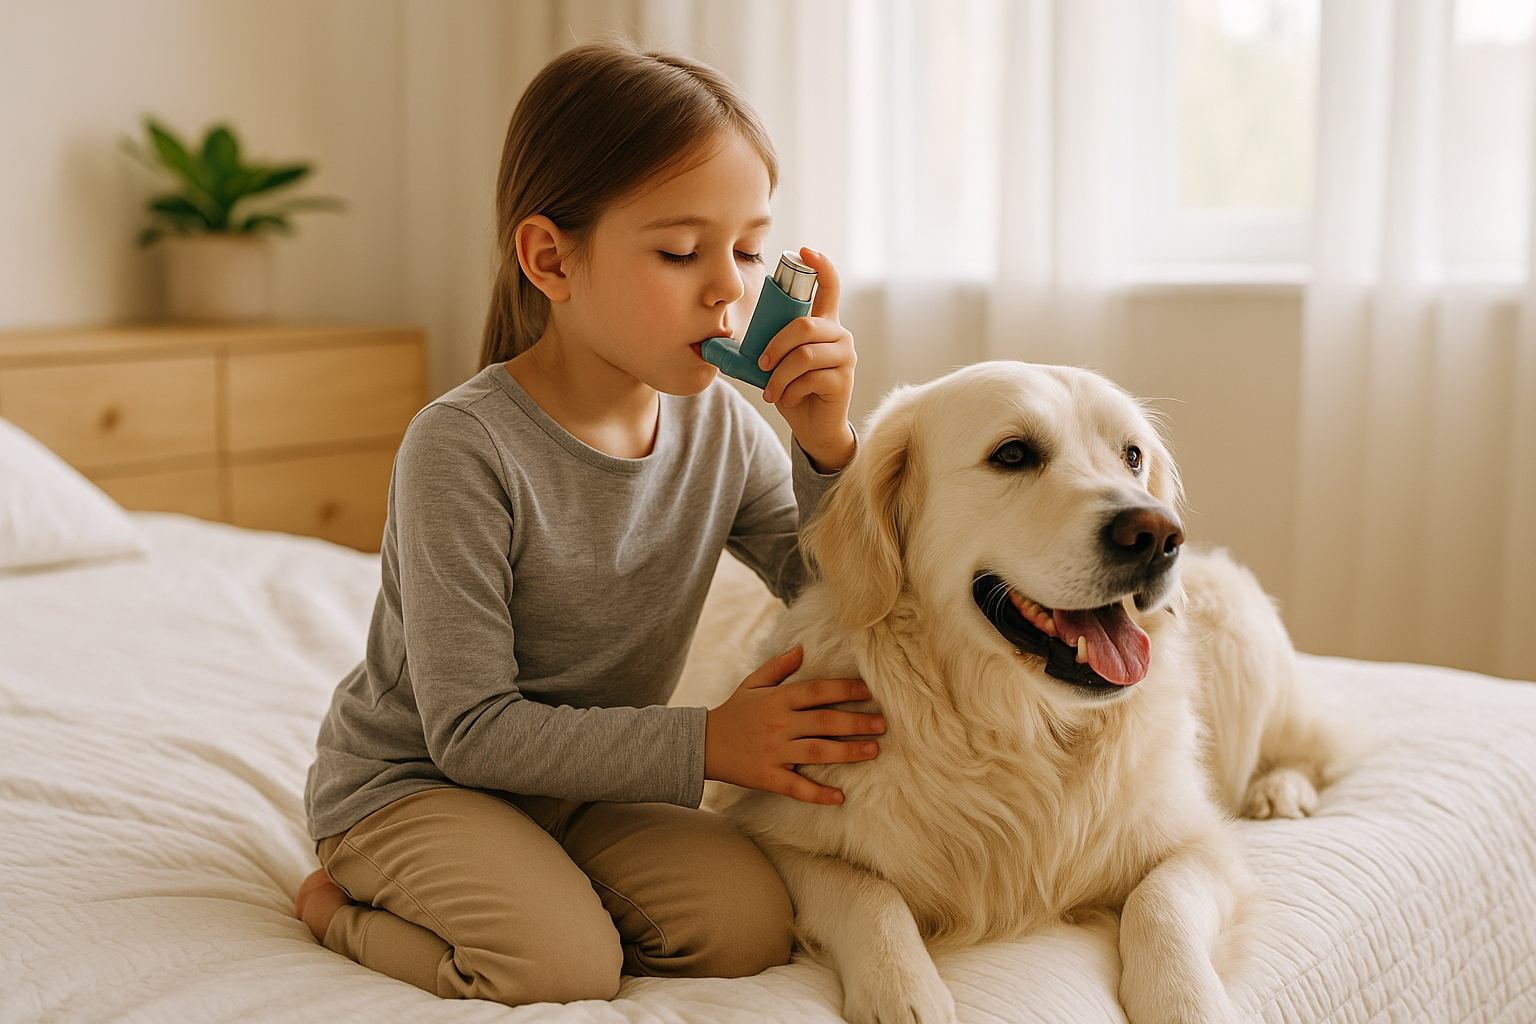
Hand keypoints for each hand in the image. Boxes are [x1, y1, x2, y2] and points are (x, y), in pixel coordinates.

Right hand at [704, 645, 885, 804]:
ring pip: (818, 751)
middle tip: (883, 724)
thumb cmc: (733, 712)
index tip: (869, 691)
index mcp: (778, 700)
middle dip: (857, 722)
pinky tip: (840, 797)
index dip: (845, 689)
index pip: (818, 691)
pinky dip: (819, 793)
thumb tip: (802, 649)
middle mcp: (779, 724)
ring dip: (848, 752)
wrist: (702, 745)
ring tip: (874, 750)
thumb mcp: (752, 684)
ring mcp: (774, 752)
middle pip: (825, 721)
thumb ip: (778, 667)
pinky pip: (797, 787)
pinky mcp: (768, 776)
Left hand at [756, 247, 857, 472]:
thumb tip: (707, 344)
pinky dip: (790, 391)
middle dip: (775, 345)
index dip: (820, 265)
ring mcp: (845, 356)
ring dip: (779, 375)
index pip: (829, 285)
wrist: (813, 426)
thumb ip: (760, 345)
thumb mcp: (774, 362)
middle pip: (805, 326)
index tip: (805, 250)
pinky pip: (809, 379)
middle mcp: (839, 334)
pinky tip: (786, 399)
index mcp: (823, 323)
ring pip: (804, 355)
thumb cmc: (793, 388)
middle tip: (761, 364)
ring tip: (770, 390)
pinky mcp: (844, 380)